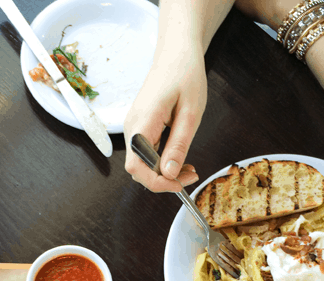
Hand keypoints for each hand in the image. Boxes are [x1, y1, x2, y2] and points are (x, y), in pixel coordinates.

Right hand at [124, 45, 207, 192]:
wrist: (176, 52)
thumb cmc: (185, 74)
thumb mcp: (191, 113)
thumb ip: (178, 145)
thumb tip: (169, 173)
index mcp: (142, 122)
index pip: (136, 166)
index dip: (156, 182)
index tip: (179, 184)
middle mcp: (132, 127)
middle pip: (138, 169)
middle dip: (163, 180)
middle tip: (190, 175)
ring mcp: (134, 127)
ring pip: (143, 164)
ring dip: (165, 172)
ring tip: (189, 167)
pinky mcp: (140, 127)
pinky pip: (147, 153)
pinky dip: (163, 161)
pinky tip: (179, 157)